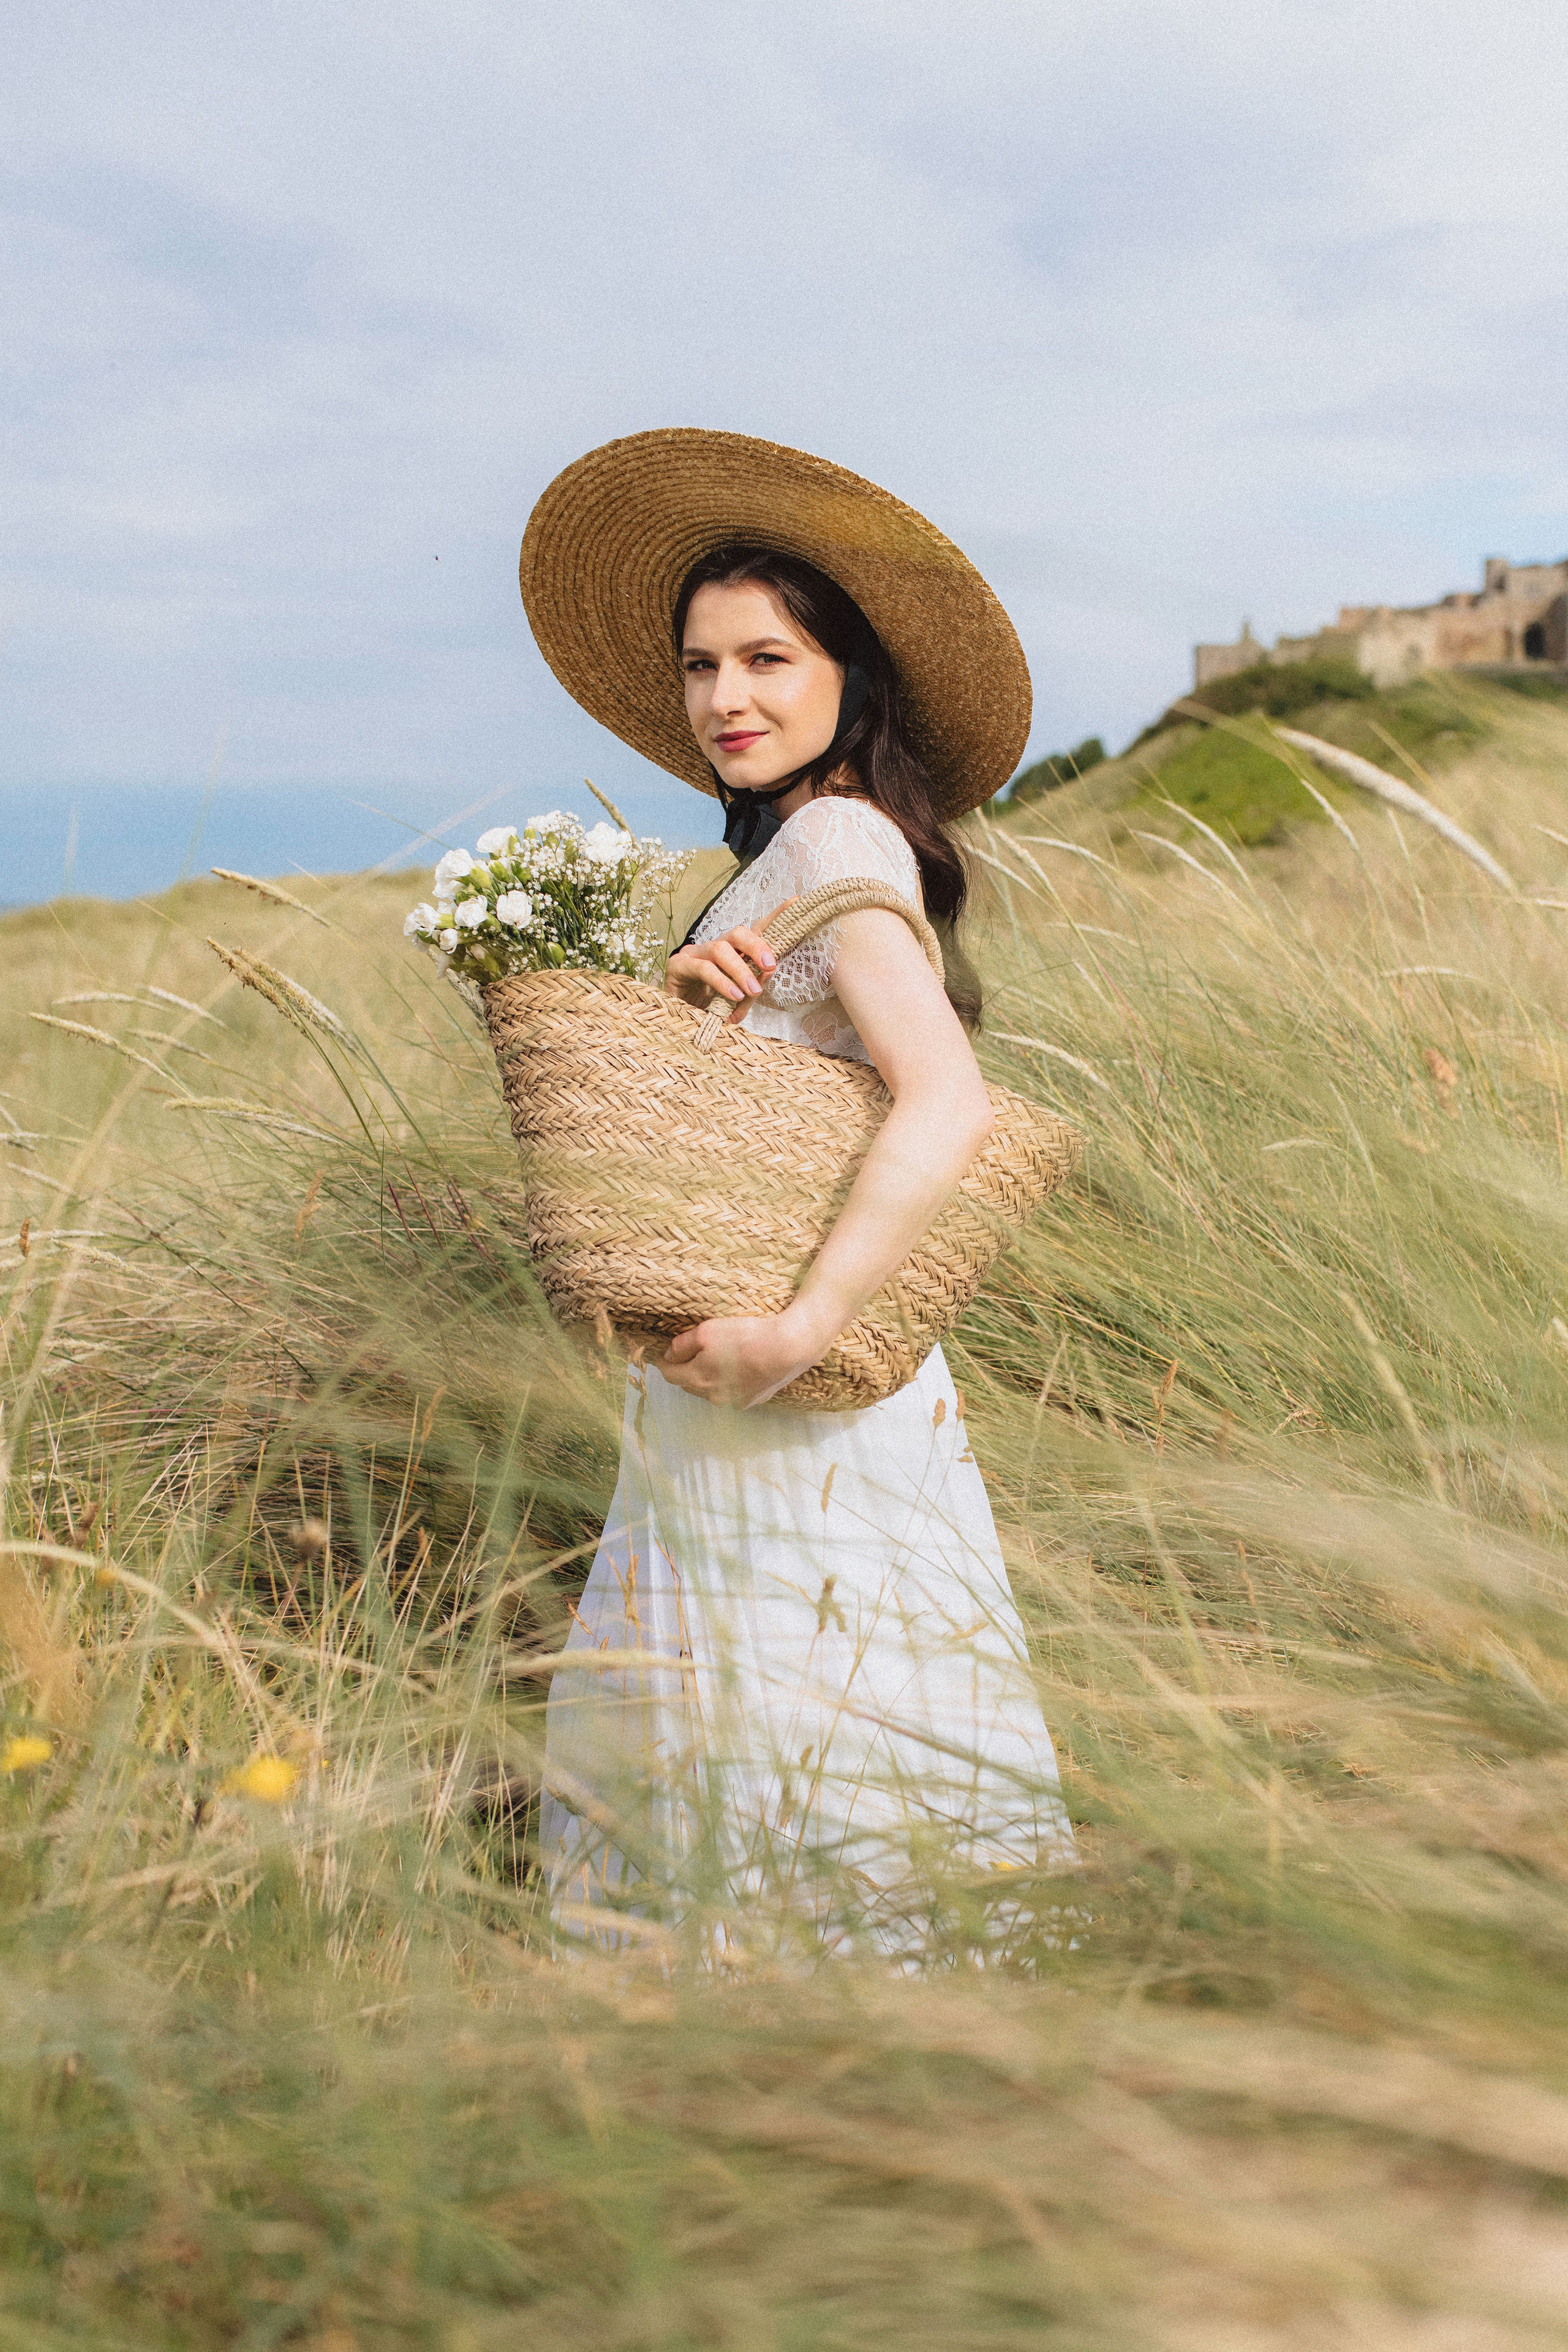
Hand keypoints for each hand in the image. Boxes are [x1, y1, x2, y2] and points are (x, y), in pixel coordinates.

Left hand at [657, 1303, 836, 1409]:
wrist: (789, 1348)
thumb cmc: (746, 1336)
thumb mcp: (707, 1331)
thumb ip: (682, 1345)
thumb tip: (668, 1355)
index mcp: (697, 1380)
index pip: (669, 1374)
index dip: (665, 1361)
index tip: (666, 1350)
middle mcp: (713, 1397)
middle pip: (690, 1383)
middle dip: (687, 1368)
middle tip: (694, 1350)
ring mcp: (735, 1402)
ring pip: (711, 1389)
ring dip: (709, 1376)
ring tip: (720, 1357)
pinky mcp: (754, 1400)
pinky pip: (733, 1392)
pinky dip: (731, 1381)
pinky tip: (742, 1366)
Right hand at [664, 902, 794, 1022]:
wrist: (678, 1022)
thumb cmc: (709, 1009)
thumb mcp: (738, 1000)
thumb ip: (753, 987)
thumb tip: (768, 972)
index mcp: (732, 952)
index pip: (755, 931)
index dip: (775, 916)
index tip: (796, 902)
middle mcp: (714, 947)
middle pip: (738, 933)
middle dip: (757, 946)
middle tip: (770, 966)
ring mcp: (694, 953)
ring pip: (721, 949)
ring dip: (740, 970)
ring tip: (752, 991)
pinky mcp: (678, 966)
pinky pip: (703, 968)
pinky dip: (721, 981)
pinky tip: (733, 995)